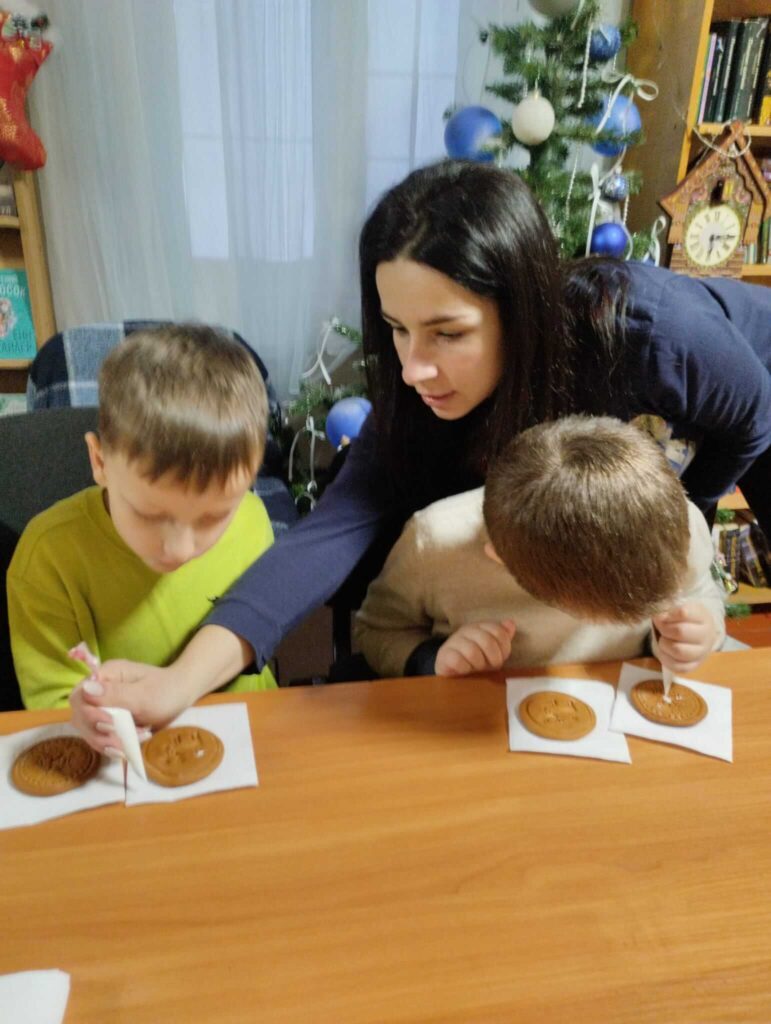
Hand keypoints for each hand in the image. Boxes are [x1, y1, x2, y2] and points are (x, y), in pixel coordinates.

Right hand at [69, 661, 191, 754]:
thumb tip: (85, 689)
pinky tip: (126, 748)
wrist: (180, 695)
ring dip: (106, 742)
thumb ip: (114, 694)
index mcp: (105, 676)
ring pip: (88, 731)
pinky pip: (100, 737)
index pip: (79, 697)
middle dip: (99, 733)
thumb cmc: (165, 690)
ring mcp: (103, 706)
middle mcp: (99, 690)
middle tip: (123, 740)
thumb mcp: (143, 694)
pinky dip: (111, 746)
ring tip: (130, 743)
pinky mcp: (109, 721)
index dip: (89, 714)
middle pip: (80, 717)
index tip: (110, 724)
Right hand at [435, 619, 515, 676]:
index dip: (504, 648)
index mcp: (480, 626)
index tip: (500, 658)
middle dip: (493, 658)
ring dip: (478, 664)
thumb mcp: (492, 649)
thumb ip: (502, 636)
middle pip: (487, 641)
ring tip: (476, 668)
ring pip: (472, 652)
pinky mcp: (444, 655)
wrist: (449, 668)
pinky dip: (465, 668)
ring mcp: (454, 641)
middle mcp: (466, 630)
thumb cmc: (475, 659)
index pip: (499, 632)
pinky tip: (465, 670)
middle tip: (490, 666)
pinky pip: (458, 661)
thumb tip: (511, 624)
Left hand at [652, 602, 717, 673]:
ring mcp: (702, 652)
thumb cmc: (684, 618)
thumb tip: (658, 617)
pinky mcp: (694, 665)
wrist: (696, 633)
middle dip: (664, 629)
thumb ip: (668, 609)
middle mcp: (706, 635)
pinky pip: (677, 666)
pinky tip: (663, 650)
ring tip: (663, 639)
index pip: (683, 613)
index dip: (667, 614)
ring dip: (664, 644)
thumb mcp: (679, 608)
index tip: (661, 615)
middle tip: (660, 627)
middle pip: (680, 632)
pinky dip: (665, 658)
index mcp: (703, 617)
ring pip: (678, 651)